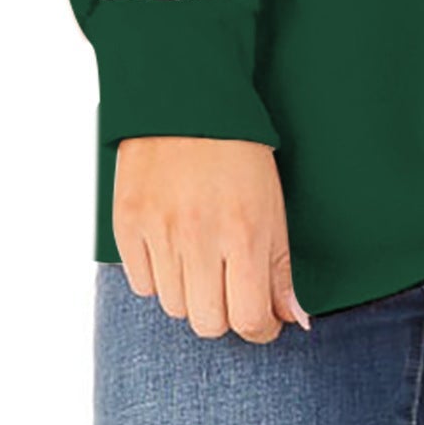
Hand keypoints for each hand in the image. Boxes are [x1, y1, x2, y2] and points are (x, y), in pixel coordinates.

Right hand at [113, 137, 310, 342]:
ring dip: (190, 292)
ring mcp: (159, 231)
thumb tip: (296, 321)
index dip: (259, 328)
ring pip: (173, 307)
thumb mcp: (272, 203)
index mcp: (244, 232)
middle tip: (229, 285)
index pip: (248, 319)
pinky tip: (170, 244)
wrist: (185, 96)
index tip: (261, 319)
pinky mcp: (126, 223)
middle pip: (207, 324)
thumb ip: (280, 268)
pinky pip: (141, 283)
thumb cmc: (239, 150)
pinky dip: (156, 274)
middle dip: (224, 312)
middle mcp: (199, 237)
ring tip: (199, 254)